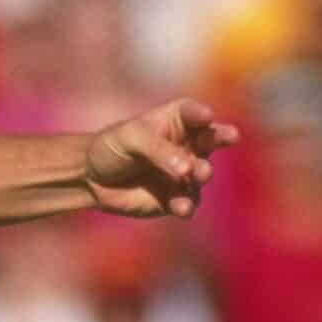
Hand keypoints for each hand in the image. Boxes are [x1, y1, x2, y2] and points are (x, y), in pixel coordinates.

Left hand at [83, 99, 240, 220]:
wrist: (94, 178)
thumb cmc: (113, 146)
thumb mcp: (131, 139)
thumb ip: (159, 150)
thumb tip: (187, 168)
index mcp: (176, 120)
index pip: (192, 113)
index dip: (201, 114)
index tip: (206, 116)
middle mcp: (187, 144)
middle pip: (211, 139)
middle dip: (220, 138)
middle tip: (228, 138)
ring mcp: (185, 172)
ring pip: (202, 173)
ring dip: (202, 173)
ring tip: (199, 174)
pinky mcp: (176, 198)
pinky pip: (187, 202)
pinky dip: (186, 205)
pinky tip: (182, 208)